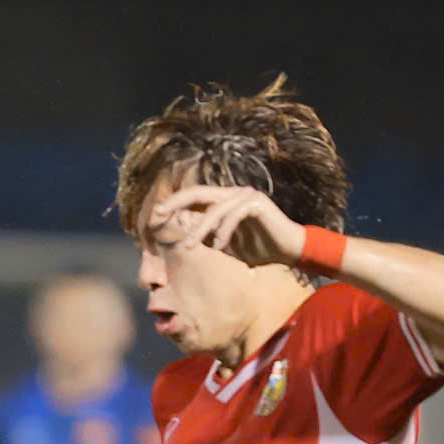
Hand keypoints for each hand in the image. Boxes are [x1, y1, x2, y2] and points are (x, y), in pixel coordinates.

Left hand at [148, 185, 304, 269]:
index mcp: (224, 201)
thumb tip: (183, 242)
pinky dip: (223, 231)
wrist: (288, 251)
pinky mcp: (257, 203)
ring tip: (190, 246)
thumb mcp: (224, 246)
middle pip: (198, 192)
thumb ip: (207, 241)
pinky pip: (233, 215)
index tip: (156, 213)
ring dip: (200, 229)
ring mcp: (245, 195)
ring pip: (214, 209)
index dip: (175, 203)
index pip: (194, 197)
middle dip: (176, 202)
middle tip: (159, 212)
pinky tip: (219, 247)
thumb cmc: (257, 249)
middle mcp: (233, 194)